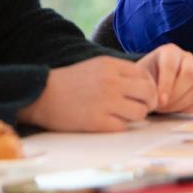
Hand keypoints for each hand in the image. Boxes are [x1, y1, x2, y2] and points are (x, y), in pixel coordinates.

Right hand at [16, 56, 157, 131]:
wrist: (42, 94)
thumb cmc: (69, 82)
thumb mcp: (95, 66)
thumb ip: (119, 73)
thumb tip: (145, 85)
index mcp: (110, 65)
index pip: (145, 75)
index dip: (150, 87)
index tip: (144, 95)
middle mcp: (111, 82)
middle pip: (149, 93)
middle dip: (149, 103)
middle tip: (141, 108)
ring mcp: (105, 102)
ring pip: (140, 113)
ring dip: (134, 117)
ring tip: (122, 116)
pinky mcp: (97, 121)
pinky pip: (123, 127)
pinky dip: (119, 127)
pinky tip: (108, 123)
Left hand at [136, 44, 192, 113]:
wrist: (153, 84)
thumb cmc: (146, 78)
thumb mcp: (141, 76)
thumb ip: (144, 83)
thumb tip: (148, 98)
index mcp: (170, 52)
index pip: (171, 66)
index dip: (166, 84)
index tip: (160, 100)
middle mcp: (187, 60)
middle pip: (189, 76)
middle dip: (173, 96)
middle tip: (160, 106)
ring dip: (178, 105)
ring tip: (163, 108)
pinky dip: (187, 110)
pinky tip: (174, 109)